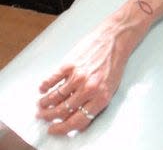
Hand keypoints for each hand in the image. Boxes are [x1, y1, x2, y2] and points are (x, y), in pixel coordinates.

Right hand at [35, 12, 143, 134]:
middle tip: (43, 116)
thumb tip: (78, 119)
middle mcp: (89, 89)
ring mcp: (78, 76)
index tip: (53, 129)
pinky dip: (44, 87)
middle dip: (49, 117)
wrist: (116, 38)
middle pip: (62, 111)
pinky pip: (51, 80)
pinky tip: (42, 89)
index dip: (62, 129)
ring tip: (41, 105)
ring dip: (44, 104)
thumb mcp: (111, 87)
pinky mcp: (69, 64)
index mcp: (101, 98)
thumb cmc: (114, 63)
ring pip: (54, 98)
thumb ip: (95, 103)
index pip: (77, 121)